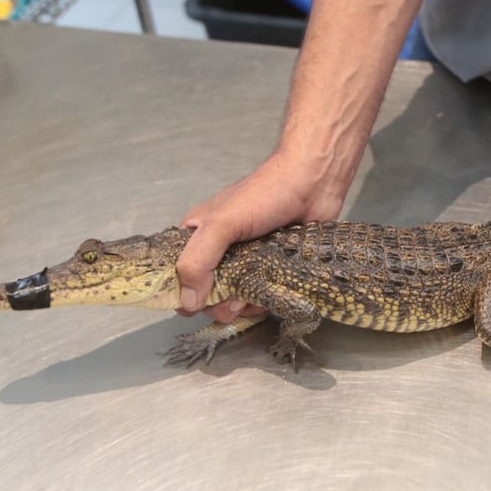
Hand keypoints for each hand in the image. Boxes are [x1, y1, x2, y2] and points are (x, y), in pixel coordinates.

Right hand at [175, 152, 344, 322]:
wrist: (313, 183)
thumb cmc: (265, 195)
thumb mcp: (222, 223)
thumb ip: (199, 260)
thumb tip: (188, 302)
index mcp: (197, 237)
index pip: (177, 275)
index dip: (183, 294)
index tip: (198, 303)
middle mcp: (219, 252)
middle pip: (206, 294)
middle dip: (218, 304)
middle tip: (233, 301)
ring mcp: (246, 262)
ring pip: (234, 300)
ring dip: (242, 307)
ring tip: (254, 297)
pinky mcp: (272, 270)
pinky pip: (260, 297)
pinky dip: (263, 302)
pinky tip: (271, 294)